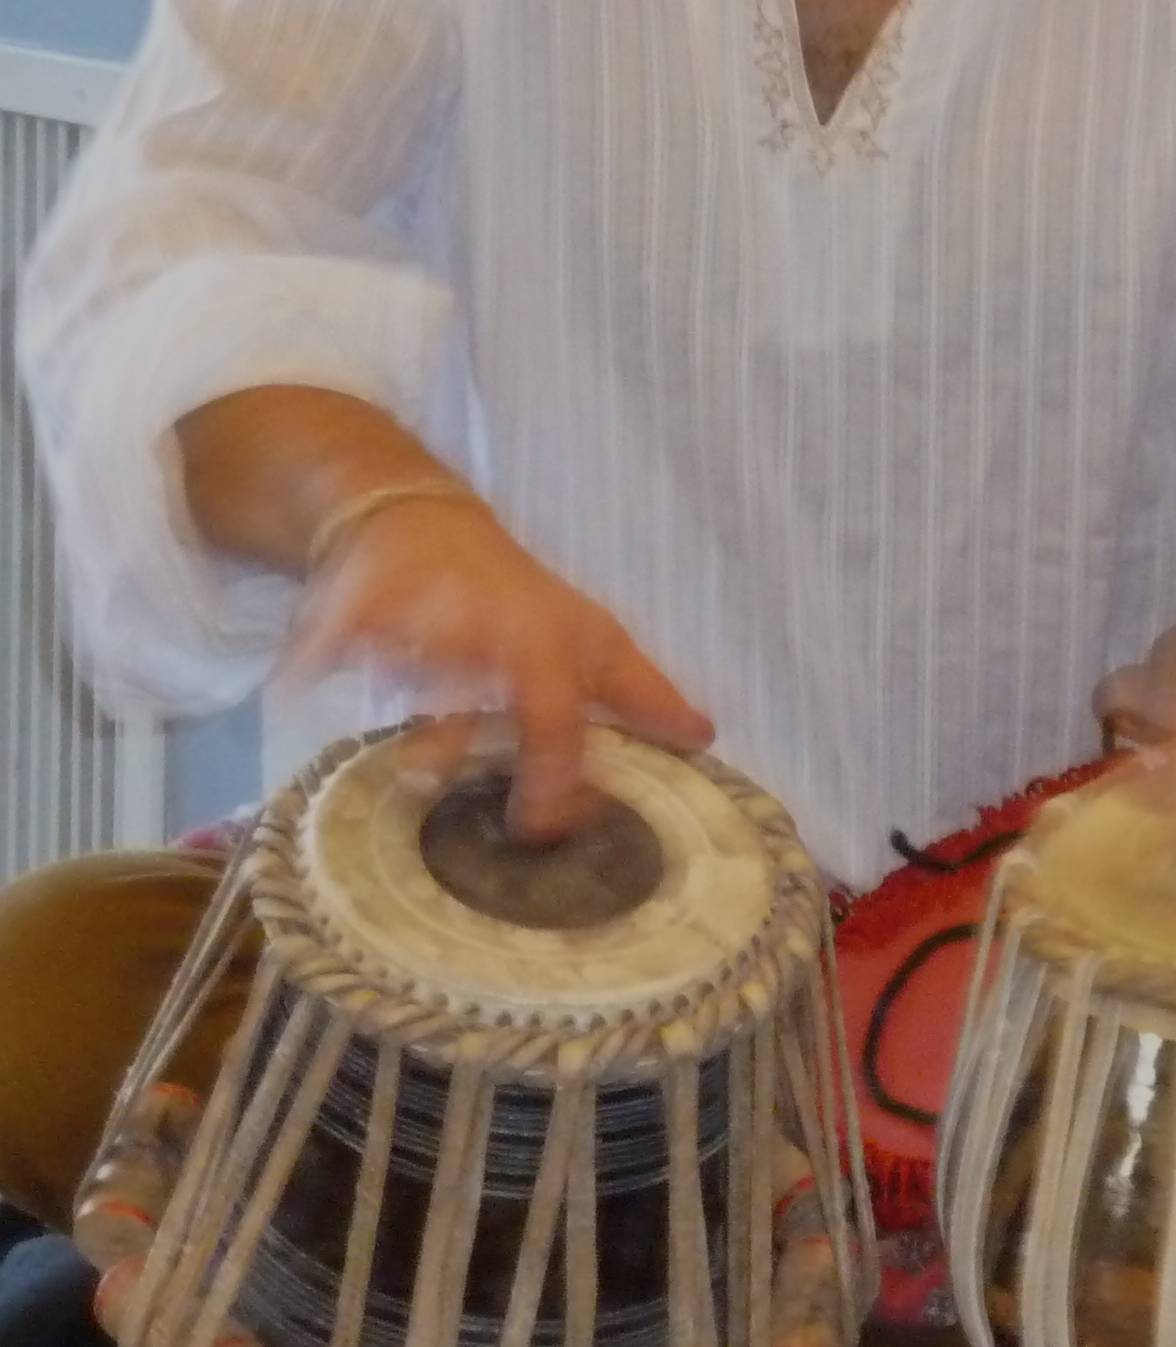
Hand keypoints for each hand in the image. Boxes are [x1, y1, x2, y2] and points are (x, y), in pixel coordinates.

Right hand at [283, 493, 712, 843]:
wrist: (418, 517)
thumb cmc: (513, 597)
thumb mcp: (587, 635)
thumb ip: (639, 691)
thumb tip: (705, 735)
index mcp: (551, 641)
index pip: (567, 715)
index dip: (566, 777)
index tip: (562, 828)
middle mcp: (493, 627)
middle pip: (514, 693)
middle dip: (519, 755)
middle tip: (517, 824)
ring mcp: (426, 611)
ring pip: (427, 666)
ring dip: (424, 725)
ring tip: (422, 776)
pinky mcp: (359, 601)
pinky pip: (333, 636)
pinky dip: (313, 661)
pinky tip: (299, 691)